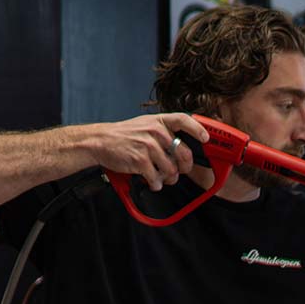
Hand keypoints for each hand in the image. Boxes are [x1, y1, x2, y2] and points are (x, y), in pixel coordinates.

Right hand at [88, 113, 210, 190]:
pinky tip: (150, 180)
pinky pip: (157, 178)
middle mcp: (155, 131)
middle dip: (184, 167)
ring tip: (159, 176)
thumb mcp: (145, 125)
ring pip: (172, 170)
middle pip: (184, 154)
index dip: (198, 129)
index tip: (205, 139)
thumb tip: (184, 148)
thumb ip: (164, 132)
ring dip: (168, 178)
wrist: (99, 141)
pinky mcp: (140, 160)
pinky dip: (155, 183)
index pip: (183, 120)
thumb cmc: (125, 136)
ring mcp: (148, 145)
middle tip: (178, 171)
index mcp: (158, 121)